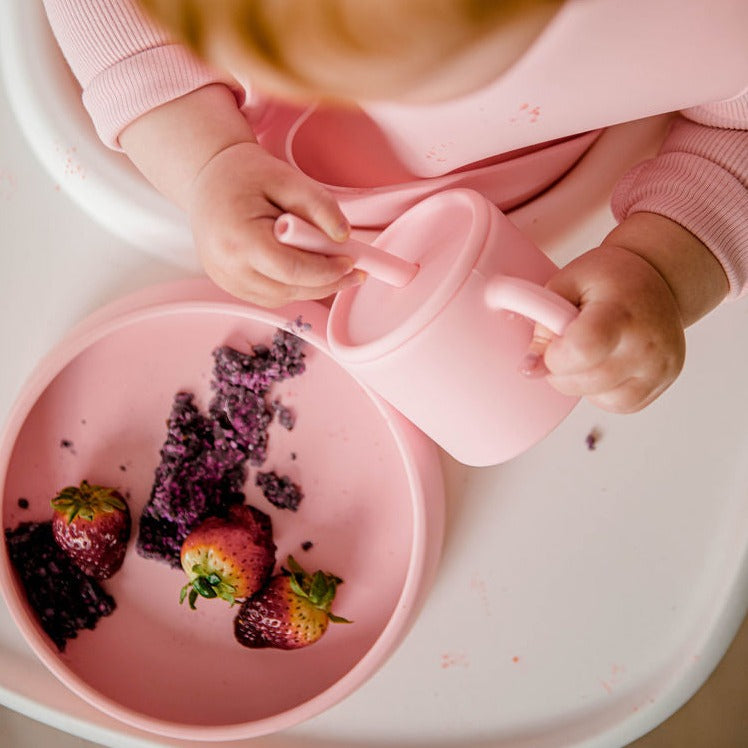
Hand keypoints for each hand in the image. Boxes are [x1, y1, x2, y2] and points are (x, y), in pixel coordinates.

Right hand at [188, 141, 362, 305]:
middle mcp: (227, 266)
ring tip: (331, 266)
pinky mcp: (230, 285)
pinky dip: (293, 287)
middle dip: (326, 283)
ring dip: (311, 287)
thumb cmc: (244, 175)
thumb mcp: (286, 178)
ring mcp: (226, 280)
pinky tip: (304, 268)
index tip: (351, 262)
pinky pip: (271, 296)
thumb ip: (318, 205)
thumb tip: (343, 236)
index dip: (327, 271)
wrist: (208, 179)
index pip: (292, 270)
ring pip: (283, 298)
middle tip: (353, 270)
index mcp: (239, 238)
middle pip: (290, 289)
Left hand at [524, 244, 685, 412]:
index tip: (549, 345)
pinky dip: (601, 390)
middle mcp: (645, 345)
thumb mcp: (568, 281)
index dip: (553, 356)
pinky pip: (616, 405)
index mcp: (620, 313)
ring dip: (580, 380)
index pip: (582, 350)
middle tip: (567, 340)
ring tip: (590, 349)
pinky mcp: (661, 385)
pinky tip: (606, 363)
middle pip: (581, 381)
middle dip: (559, 368)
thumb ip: (543, 319)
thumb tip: (531, 366)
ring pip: (596, 398)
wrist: (658, 281)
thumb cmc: (611, 278)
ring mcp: (658, 368)